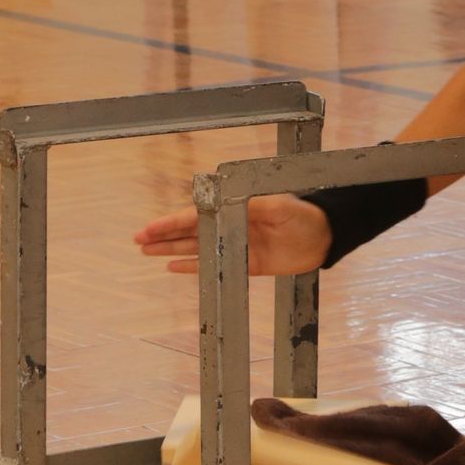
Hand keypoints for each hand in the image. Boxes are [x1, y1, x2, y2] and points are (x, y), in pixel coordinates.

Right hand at [136, 194, 332, 279]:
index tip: (150, 228)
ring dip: (171, 249)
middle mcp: (233, 225)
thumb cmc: (304, 215)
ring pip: (197, 248)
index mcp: (236, 207)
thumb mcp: (277, 205)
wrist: (326, 237)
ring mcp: (238, 244)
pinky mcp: (247, 264)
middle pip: (190, 231)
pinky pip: (215, 265)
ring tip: (147, 252)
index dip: (171, 223)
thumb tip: (220, 198)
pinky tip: (173, 266)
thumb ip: (249, 203)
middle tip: (138, 241)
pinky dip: (193, 265)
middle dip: (163, 235)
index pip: (197, 216)